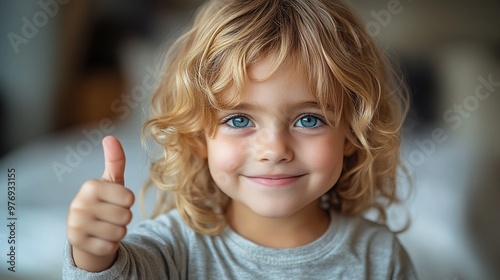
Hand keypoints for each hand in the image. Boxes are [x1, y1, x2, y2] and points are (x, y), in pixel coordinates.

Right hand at [67, 136, 134, 271]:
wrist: (85, 232)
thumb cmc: (104, 202)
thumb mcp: (111, 181)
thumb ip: (115, 161)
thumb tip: (110, 137)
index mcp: (90, 186)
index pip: (128, 198)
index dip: (127, 202)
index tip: (116, 201)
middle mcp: (79, 204)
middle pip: (125, 216)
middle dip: (123, 218)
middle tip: (110, 216)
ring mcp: (76, 225)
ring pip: (119, 233)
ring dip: (118, 232)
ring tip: (106, 226)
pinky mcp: (77, 243)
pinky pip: (110, 247)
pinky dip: (110, 245)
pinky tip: (100, 238)